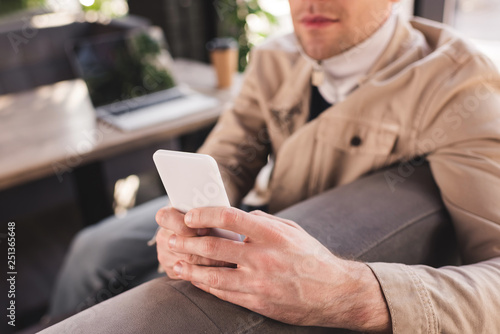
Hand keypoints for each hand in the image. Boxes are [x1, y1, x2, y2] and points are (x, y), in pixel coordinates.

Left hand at [165, 207, 390, 331]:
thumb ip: (263, 222)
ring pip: (212, 274)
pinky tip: (193, 278)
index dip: (204, 214)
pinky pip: (223, 293)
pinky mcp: (257, 301)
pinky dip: (204, 285)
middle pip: (213, 246)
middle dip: (187, 241)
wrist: (335, 293)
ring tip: (172, 259)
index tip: (190, 215)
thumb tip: (238, 217)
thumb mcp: (292, 230)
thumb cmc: (312, 258)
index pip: (229, 217)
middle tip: (171, 236)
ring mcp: (258, 282)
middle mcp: (263, 257)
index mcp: (271, 234)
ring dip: (188, 266)